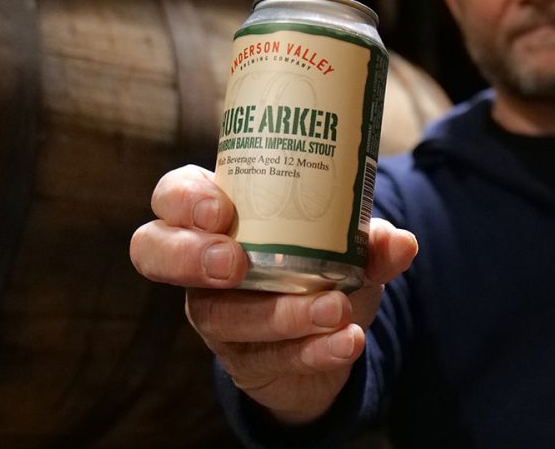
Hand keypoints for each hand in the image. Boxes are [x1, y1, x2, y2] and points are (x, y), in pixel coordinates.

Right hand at [130, 164, 417, 423]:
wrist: (334, 334)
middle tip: (236, 264)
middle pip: (154, 251)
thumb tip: (400, 241)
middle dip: (190, 256)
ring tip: (334, 308)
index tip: (220, 210)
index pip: (173, 195)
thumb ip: (371, 241)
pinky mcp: (243, 359)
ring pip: (218, 315)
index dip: (184, 200)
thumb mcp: (348, 245)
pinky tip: (345, 342)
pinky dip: (312, 351)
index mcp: (220, 215)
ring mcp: (216, 313)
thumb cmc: (325, 265)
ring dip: (278, 313)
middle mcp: (201, 262)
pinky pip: (267, 358)